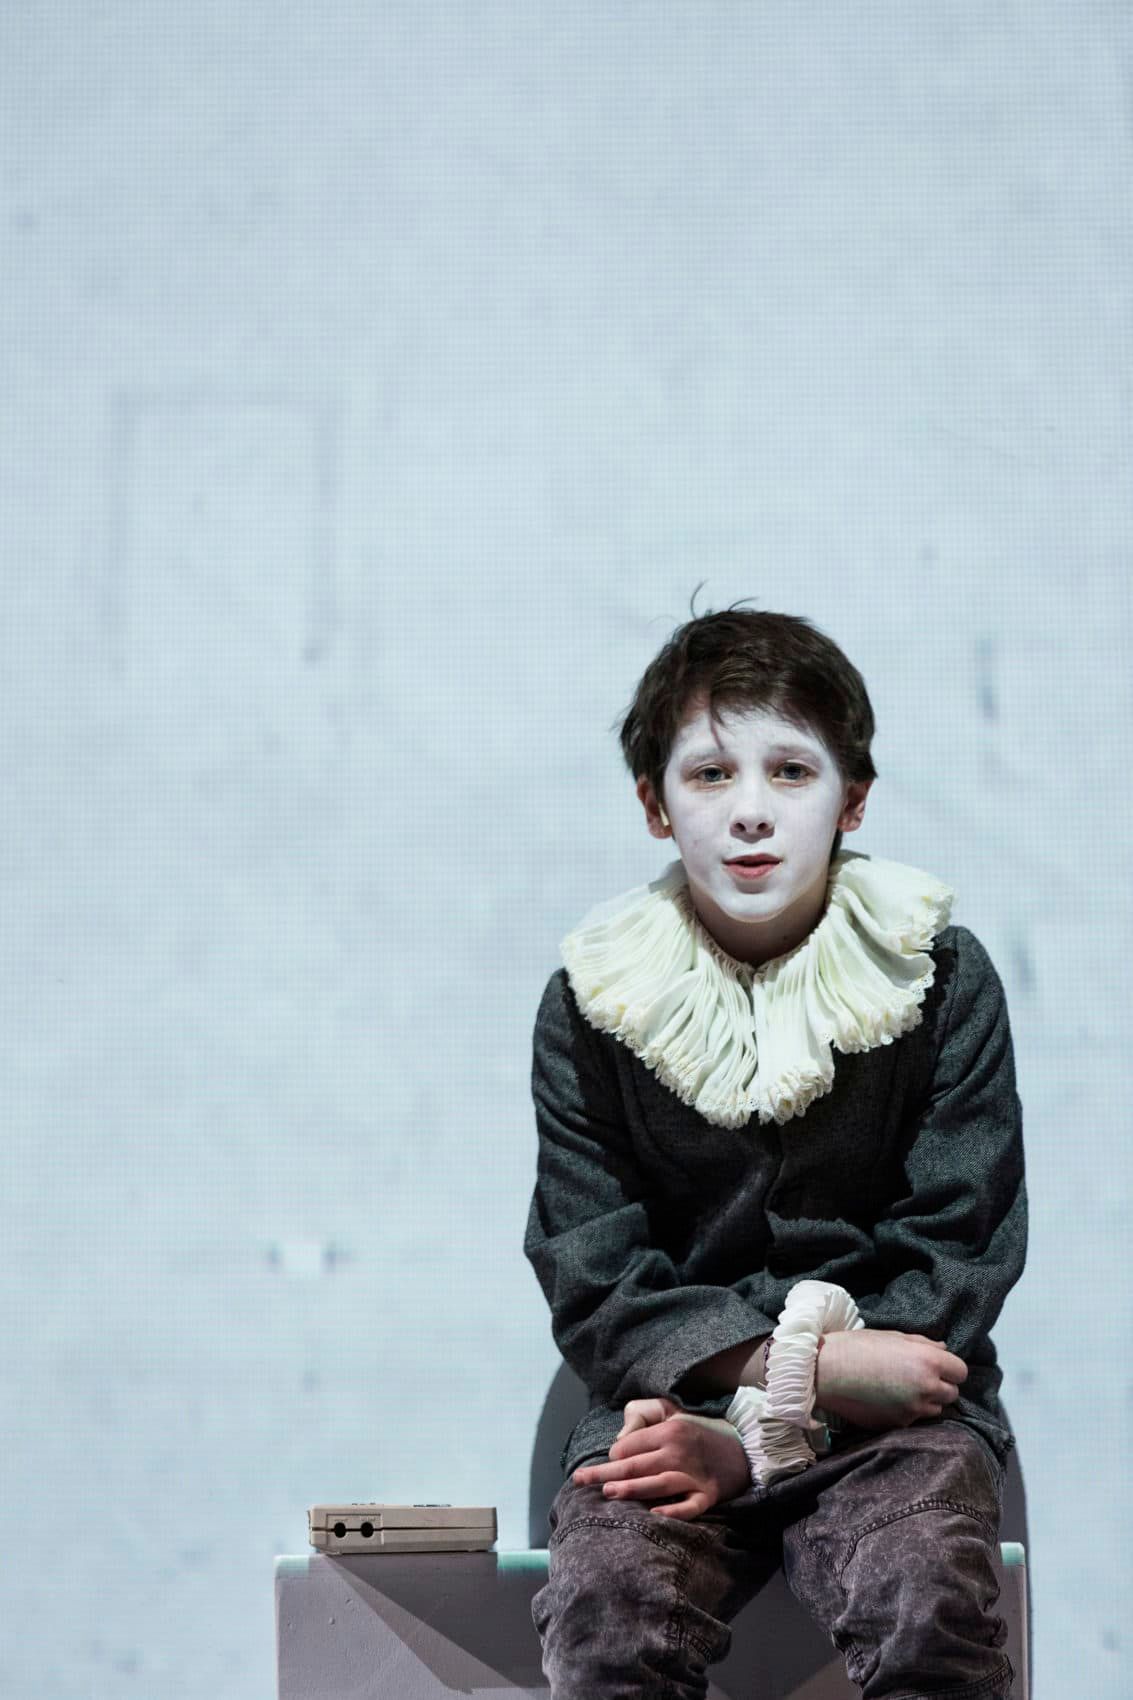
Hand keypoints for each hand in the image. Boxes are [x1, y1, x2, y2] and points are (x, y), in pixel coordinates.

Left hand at [572, 1396, 749, 1520]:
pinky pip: (689, 1506)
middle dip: (606, 1473)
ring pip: (658, 1484)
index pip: (631, 1446)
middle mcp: (679, 1452)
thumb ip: (645, 1419)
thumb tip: (619, 1442)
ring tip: (608, 1493)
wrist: (744, 1449)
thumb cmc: (699, 1434)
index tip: (605, 1463)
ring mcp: (694, 1475)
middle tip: (581, 1479)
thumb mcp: (674, 1414)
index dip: (614, 1455)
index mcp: (669, 1431)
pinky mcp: (708, 1495)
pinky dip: (673, 1510)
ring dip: (632, 1489)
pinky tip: (655, 1514)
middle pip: (637, 1465)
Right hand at [814, 1330, 967, 1429]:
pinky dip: (908, 1411)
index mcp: (927, 1361)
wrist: (825, 1372)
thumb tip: (944, 1349)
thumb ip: (923, 1344)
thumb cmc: (857, 1347)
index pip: (960, 1371)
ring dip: (926, 1401)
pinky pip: (914, 1419)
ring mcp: (913, 1410)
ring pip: (936, 1410)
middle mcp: (926, 1387)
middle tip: (919, 1377)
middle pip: (952, 1393)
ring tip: (903, 1390)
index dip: (950, 1368)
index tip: (937, 1366)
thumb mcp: (893, 1337)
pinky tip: (889, 1400)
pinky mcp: (899, 1424)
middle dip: (940, 1385)